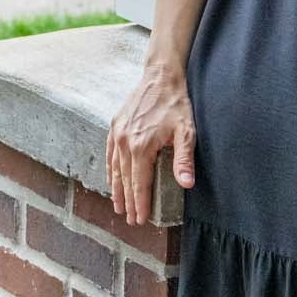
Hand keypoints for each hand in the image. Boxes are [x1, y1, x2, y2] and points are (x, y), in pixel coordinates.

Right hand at [107, 63, 196, 226]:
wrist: (160, 77)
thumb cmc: (176, 104)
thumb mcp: (186, 132)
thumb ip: (184, 159)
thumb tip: (186, 184)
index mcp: (140, 146)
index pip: (139, 183)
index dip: (140, 203)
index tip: (140, 220)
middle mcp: (124, 141)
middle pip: (125, 178)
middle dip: (127, 201)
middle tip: (129, 219)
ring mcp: (117, 133)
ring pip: (114, 167)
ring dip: (116, 188)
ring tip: (118, 205)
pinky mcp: (115, 125)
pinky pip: (109, 153)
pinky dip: (110, 169)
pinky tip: (112, 178)